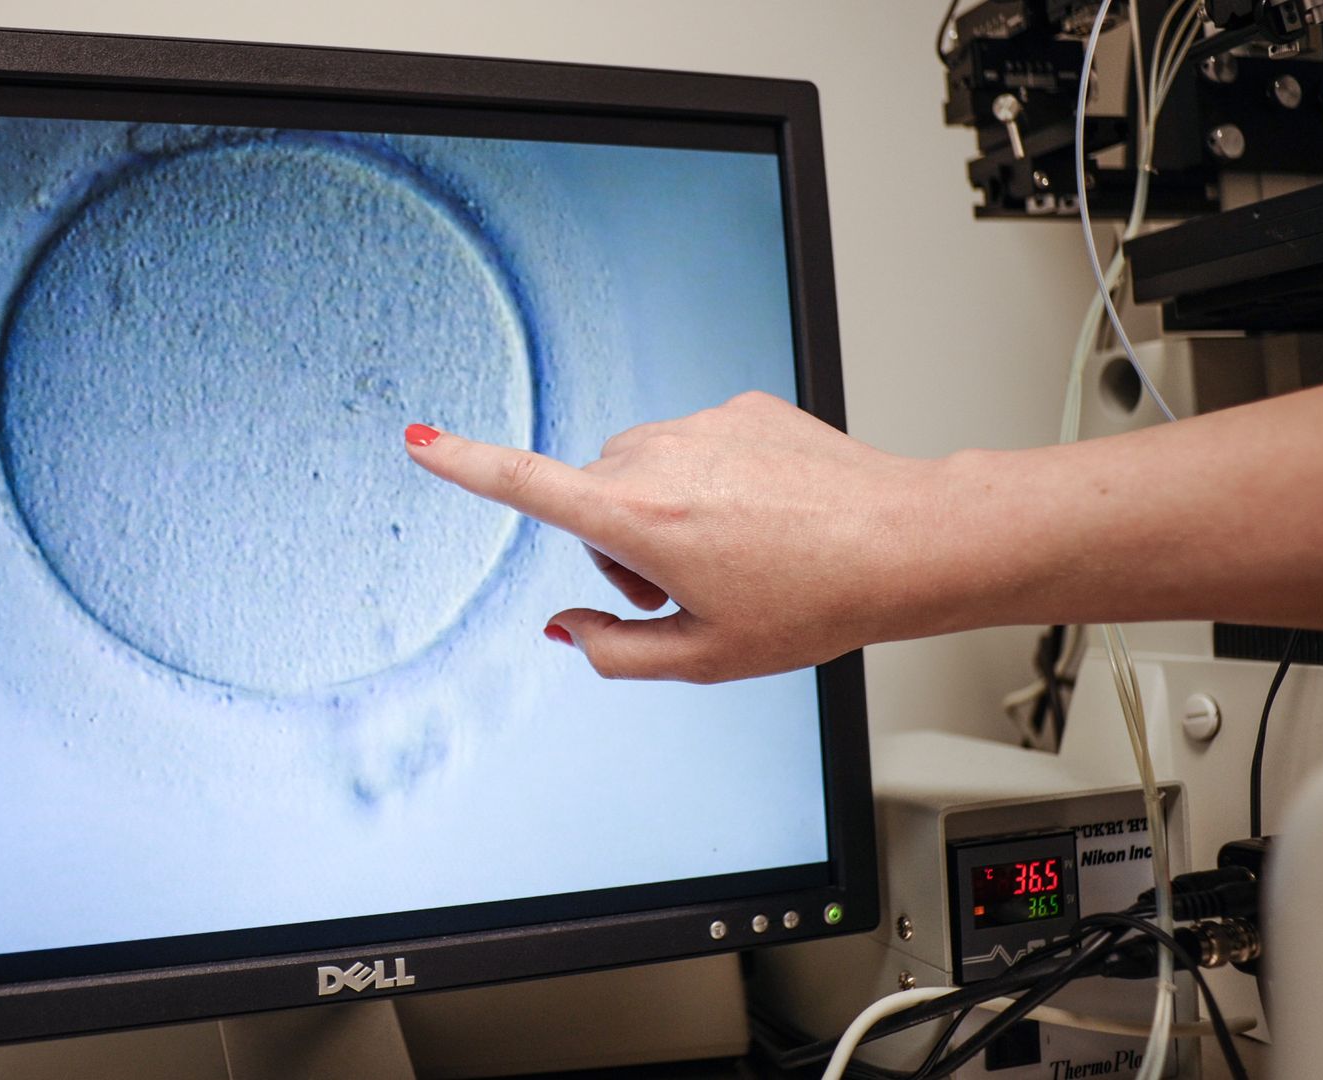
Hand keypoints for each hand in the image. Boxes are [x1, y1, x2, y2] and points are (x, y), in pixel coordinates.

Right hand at [404, 391, 946, 681]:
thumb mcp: (705, 656)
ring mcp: (702, 423)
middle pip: (591, 497)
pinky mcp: (741, 405)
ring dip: (659, 510)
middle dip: (616, 545)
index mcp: (639, 518)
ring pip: (640, 469)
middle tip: (685, 591)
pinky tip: (764, 516)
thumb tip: (564, 628)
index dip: (463, 465)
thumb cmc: (813, 602)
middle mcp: (659, 456)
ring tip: (734, 553)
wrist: (904, 540)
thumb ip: (614, 650)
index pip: (527, 485)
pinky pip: (694, 444)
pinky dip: (709, 480)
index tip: (418, 438)